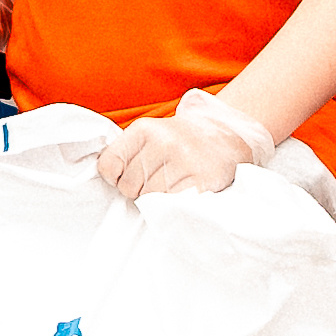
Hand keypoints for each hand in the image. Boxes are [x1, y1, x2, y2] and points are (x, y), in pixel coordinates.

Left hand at [97, 95, 261, 202]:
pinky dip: (175, 206)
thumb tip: (108, 180)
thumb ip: (127, 153)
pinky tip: (184, 193)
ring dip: (158, 199)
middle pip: (128, 187)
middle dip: (140, 190)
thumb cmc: (180, 143)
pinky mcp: (202, 181)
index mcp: (144, 129)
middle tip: (160, 179)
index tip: (130, 176)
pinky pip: (173, 205)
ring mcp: (184, 161)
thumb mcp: (151, 135)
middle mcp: (163, 142)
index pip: (109, 165)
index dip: (116, 178)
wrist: (227, 138)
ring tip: (174, 184)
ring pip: (149, 198)